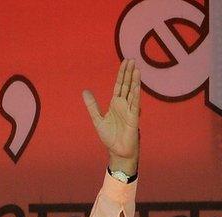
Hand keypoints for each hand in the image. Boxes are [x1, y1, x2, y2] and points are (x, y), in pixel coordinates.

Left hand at [82, 59, 141, 174]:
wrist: (118, 151)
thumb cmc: (110, 137)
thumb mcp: (97, 119)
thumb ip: (92, 105)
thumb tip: (84, 91)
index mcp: (115, 104)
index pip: (119, 85)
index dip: (122, 74)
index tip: (125, 62)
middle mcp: (124, 105)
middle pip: (127, 85)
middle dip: (129, 73)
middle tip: (132, 60)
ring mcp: (130, 111)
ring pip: (132, 93)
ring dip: (134, 81)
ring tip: (136, 69)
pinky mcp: (133, 119)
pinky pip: (134, 105)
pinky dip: (135, 96)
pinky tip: (136, 87)